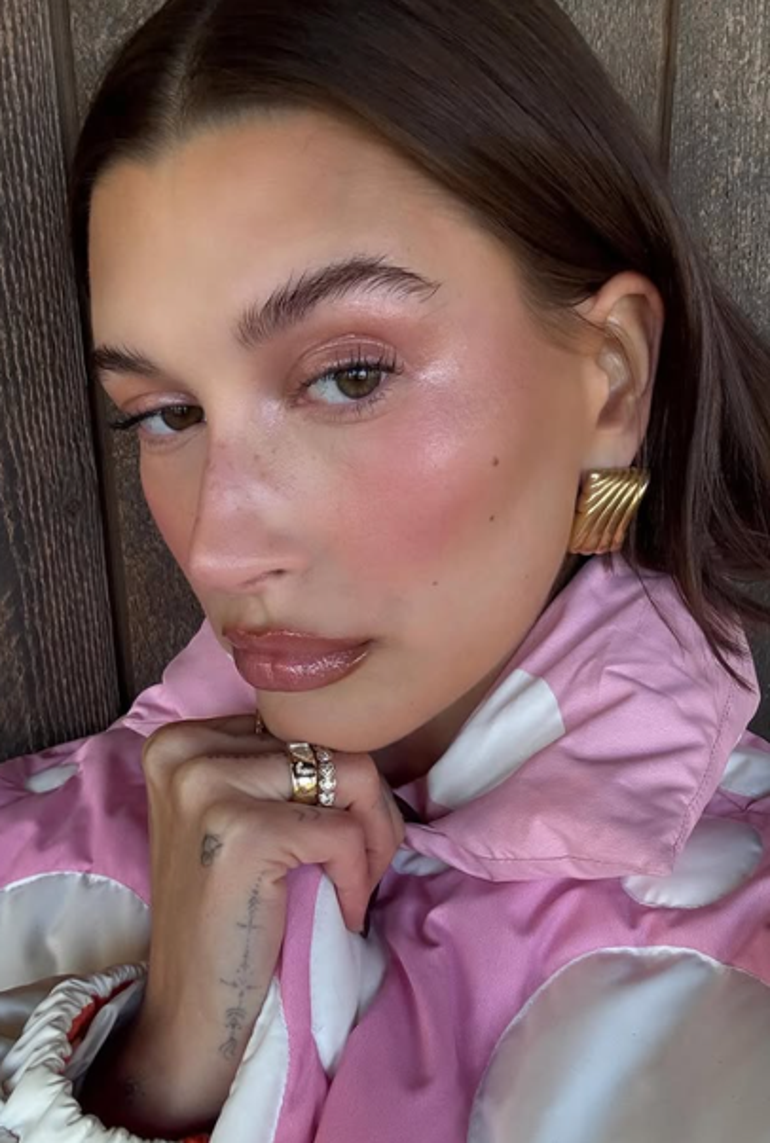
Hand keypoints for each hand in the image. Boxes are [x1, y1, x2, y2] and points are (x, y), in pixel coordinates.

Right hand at [81, 713, 403, 1136]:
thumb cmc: (227, 913)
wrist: (192, 1011)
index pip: (301, 722)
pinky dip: (360, 876)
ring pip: (352, 774)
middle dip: (367, 807)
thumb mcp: (235, 815)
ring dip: (374, 838)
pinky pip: (346, 833)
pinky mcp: (243, 833)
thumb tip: (363, 730)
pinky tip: (342, 912)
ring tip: (356, 883)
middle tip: (362, 866)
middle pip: (332, 742)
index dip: (337, 778)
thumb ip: (274, 766)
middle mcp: (186, 751)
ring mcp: (208, 788)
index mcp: (180, 739)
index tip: (340, 833)